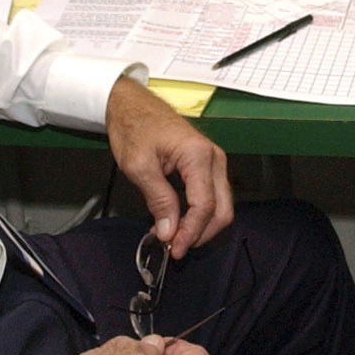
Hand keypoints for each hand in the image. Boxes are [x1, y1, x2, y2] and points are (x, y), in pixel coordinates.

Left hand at [105, 75, 230, 258]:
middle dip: (201, 234)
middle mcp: (213, 158)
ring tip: (173, 236)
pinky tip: (178, 221)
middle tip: (175, 248)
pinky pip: (211, 196)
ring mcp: (213, 161)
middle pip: (222, 209)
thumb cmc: (135, 126)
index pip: (204, 205)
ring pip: (220, 205)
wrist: (132, 105)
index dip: (190, 232)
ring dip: (200, 226)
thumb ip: (158, 200)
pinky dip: (198, 214)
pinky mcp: (206, 165)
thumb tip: (169, 230)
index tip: (174, 248)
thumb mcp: (139, 166)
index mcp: (198, 155)